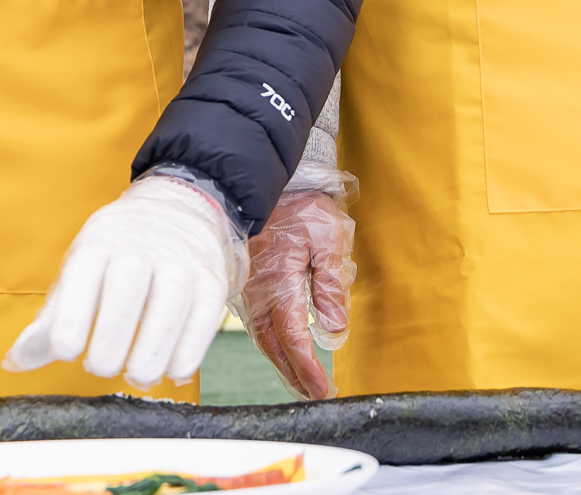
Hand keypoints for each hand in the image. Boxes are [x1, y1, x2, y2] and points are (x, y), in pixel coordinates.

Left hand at [4, 174, 245, 389]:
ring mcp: (179, 261)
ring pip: (169, 308)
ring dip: (150, 355)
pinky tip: (170, 370)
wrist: (177, 211)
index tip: (66, 352)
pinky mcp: (210, 279)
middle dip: (109, 346)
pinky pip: (203, 319)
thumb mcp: (77, 274)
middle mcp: (139, 248)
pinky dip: (187, 354)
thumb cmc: (114, 255)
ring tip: (136, 375)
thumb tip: (14, 362)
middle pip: (125, 296)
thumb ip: (49, 322)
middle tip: (101, 366)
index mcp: (96, 245)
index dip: (70, 325)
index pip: (81, 281)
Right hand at [240, 190, 356, 398]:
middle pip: (274, 346)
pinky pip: (257, 324)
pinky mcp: (245, 286)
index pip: (293, 337)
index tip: (324, 389)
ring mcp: (248, 291)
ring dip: (282, 363)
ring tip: (302, 383)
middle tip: (316, 395)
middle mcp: (258, 293)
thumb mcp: (327, 240)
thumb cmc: (301, 208)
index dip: (308, 368)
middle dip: (295, 375)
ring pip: (263, 338)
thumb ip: (330, 286)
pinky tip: (283, 352)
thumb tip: (335, 330)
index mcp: (279, 283)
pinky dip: (271, 345)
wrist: (268, 185)